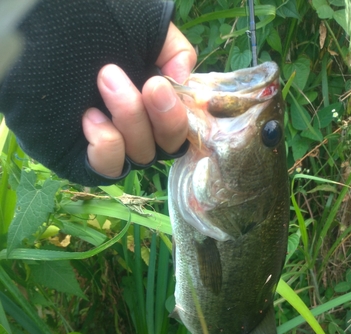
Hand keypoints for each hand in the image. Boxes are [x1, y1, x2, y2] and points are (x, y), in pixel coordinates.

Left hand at [81, 23, 195, 177]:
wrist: (47, 32)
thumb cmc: (96, 28)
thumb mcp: (145, 28)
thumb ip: (175, 51)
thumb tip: (183, 80)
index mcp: (157, 105)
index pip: (182, 126)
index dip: (178, 113)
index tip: (161, 84)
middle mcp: (141, 130)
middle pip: (169, 146)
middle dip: (164, 117)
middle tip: (150, 85)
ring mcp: (117, 146)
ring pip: (142, 155)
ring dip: (130, 118)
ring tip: (106, 80)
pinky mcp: (88, 158)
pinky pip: (110, 167)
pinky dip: (106, 143)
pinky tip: (89, 116)